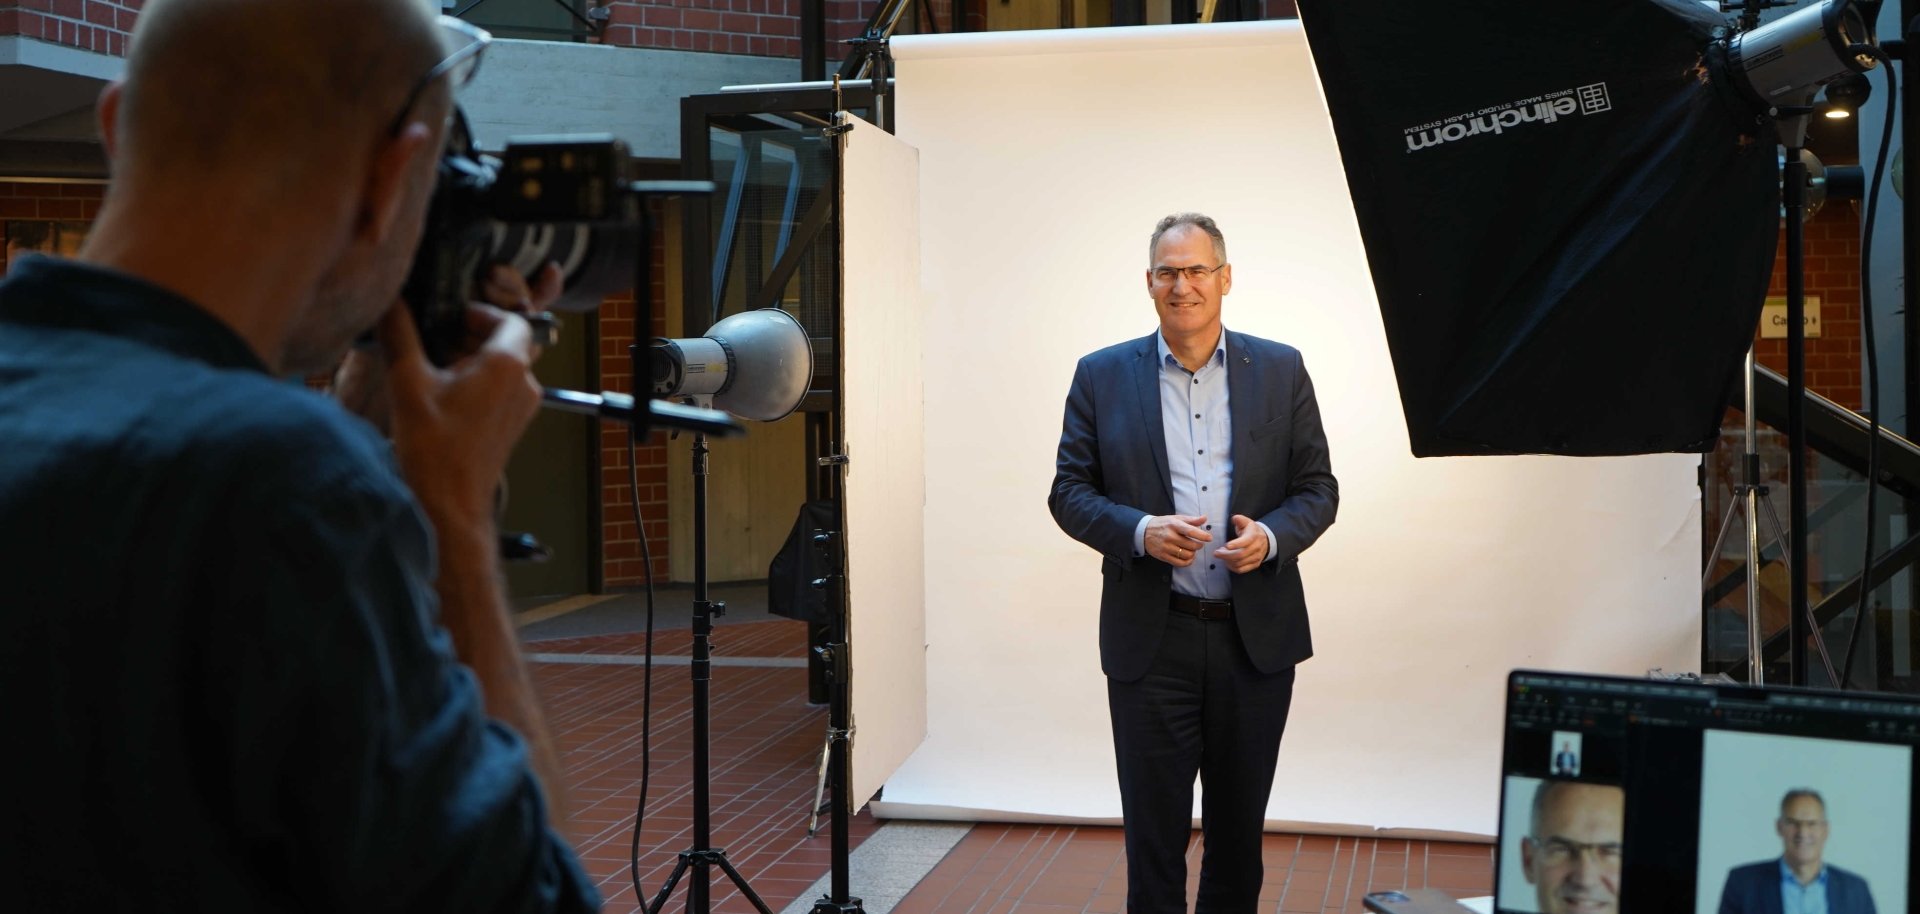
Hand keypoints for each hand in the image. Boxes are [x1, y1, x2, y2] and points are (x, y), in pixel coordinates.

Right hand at [334, 262, 560, 429]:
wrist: (448, 504)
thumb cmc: (433, 447)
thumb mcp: (408, 382)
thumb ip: (400, 334)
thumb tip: (392, 300)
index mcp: (508, 365)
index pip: (511, 319)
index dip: (481, 312)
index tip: (450, 317)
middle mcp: (525, 384)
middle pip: (507, 342)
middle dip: (470, 336)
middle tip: (434, 341)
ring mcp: (522, 408)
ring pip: (503, 367)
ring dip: (470, 360)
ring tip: (432, 369)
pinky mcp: (512, 426)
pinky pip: (501, 390)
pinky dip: (477, 383)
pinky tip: (442, 395)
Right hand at [1145, 514, 1210, 566]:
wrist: (1144, 532)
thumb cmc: (1163, 524)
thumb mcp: (1176, 518)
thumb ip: (1191, 520)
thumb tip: (1205, 518)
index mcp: (1174, 525)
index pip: (1190, 531)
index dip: (1202, 535)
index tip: (1209, 538)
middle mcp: (1170, 536)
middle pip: (1191, 545)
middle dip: (1198, 545)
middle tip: (1198, 543)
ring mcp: (1166, 547)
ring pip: (1187, 555)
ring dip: (1193, 554)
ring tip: (1192, 550)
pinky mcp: (1163, 556)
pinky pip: (1180, 563)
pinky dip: (1188, 562)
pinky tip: (1189, 557)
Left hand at [1213, 514, 1268, 573]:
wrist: (1265, 540)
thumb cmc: (1252, 531)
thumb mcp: (1247, 522)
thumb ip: (1240, 520)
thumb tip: (1235, 519)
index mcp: (1254, 536)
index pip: (1245, 542)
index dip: (1236, 544)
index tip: (1226, 545)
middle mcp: (1256, 548)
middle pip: (1240, 555)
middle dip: (1226, 555)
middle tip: (1217, 552)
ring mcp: (1256, 557)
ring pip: (1240, 563)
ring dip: (1227, 561)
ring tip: (1221, 555)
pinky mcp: (1255, 564)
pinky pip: (1241, 570)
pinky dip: (1232, 567)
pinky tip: (1227, 562)